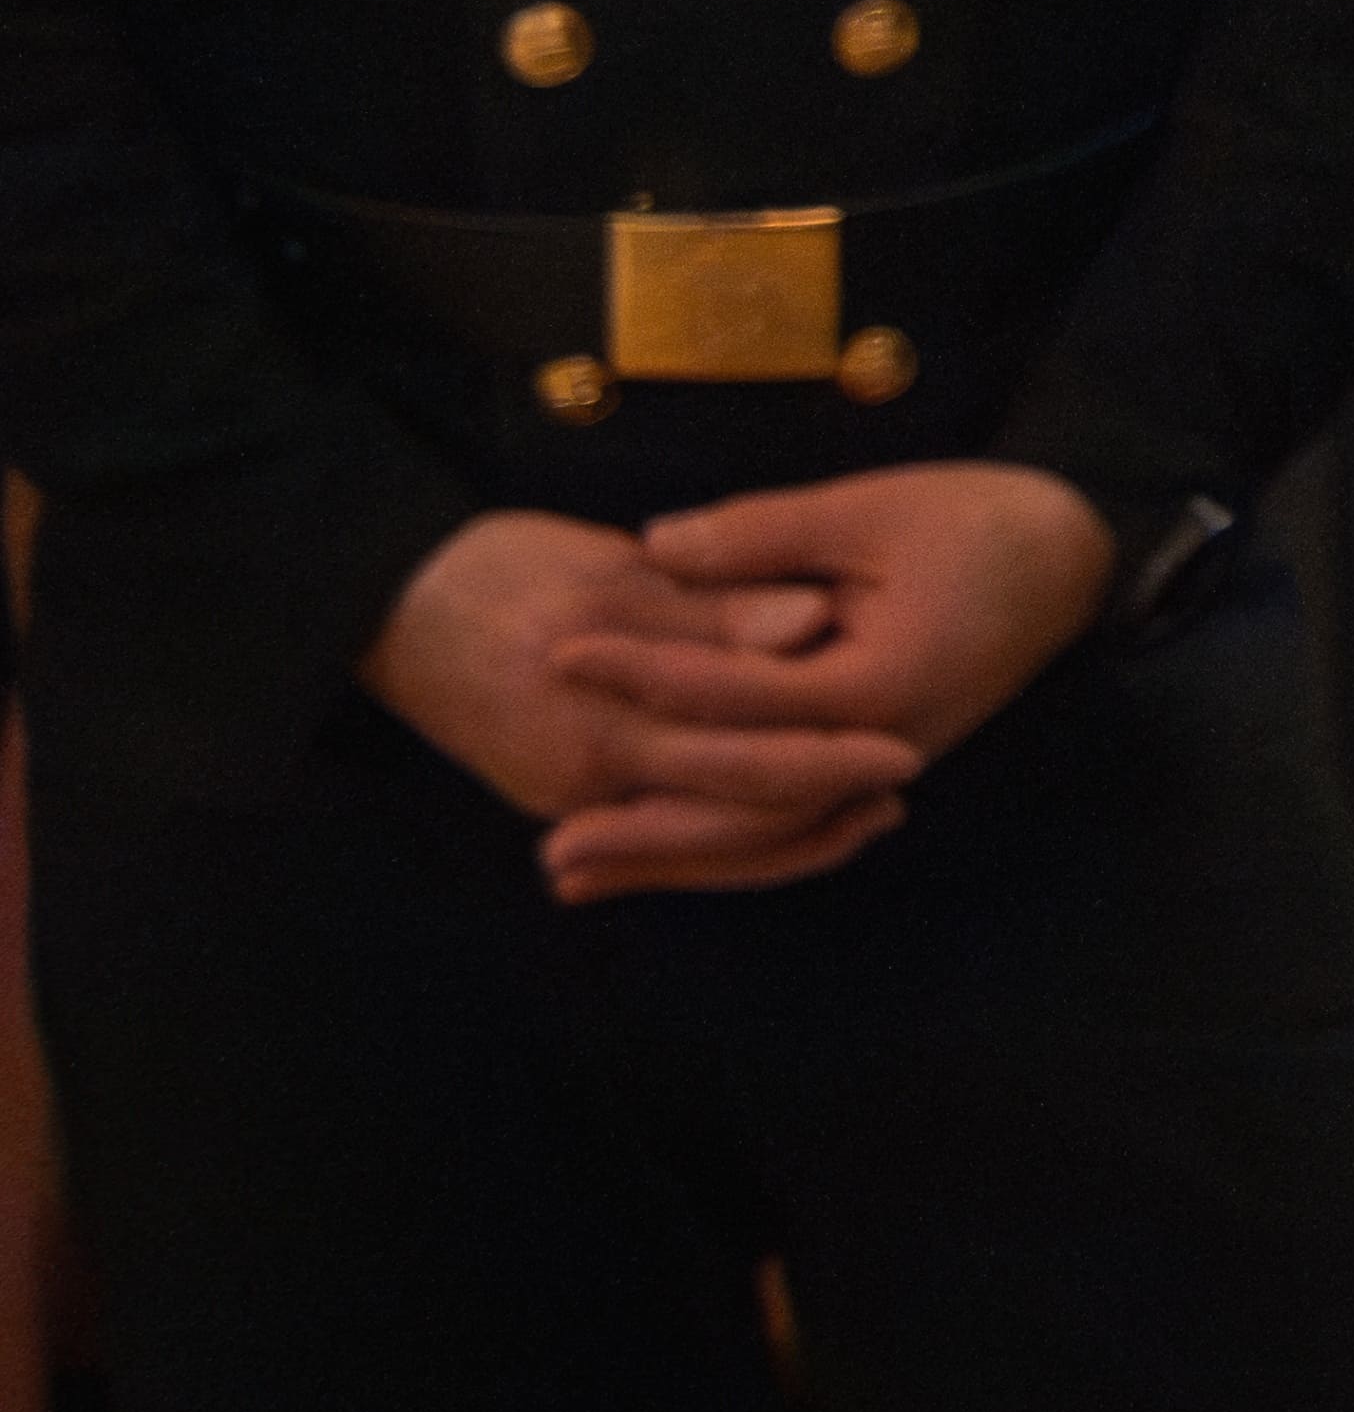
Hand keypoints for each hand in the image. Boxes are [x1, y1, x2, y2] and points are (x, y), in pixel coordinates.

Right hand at [364, 507, 902, 896]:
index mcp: (606, 721)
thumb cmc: (498, 571)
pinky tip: (783, 819)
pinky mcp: (565, 795)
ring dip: (783, 836)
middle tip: (900, 785)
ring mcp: (573, 799)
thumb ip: (712, 606)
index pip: (744, 757)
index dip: (829, 753)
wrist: (388, 608)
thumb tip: (812, 623)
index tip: (907, 740)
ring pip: (700, 840)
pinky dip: (724, 832)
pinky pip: (663, 831)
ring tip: (866, 814)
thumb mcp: (606, 572)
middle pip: (732, 816)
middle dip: (820, 807)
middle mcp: (589, 781)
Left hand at [538, 464, 1121, 903]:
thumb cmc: (979, 521)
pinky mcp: (880, 762)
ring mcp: (886, 763)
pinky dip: (725, 842)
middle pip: (750, 804)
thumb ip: (762, 535)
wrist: (1073, 556)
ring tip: (578, 876)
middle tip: (550, 843)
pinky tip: (663, 854)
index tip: (561, 656)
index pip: (742, 695)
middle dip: (647, 824)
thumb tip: (654, 547)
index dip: (647, 672)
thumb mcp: (870, 508)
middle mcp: (884, 743)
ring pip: (771, 832)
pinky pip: (793, 819)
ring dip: (674, 857)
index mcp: (881, 681)